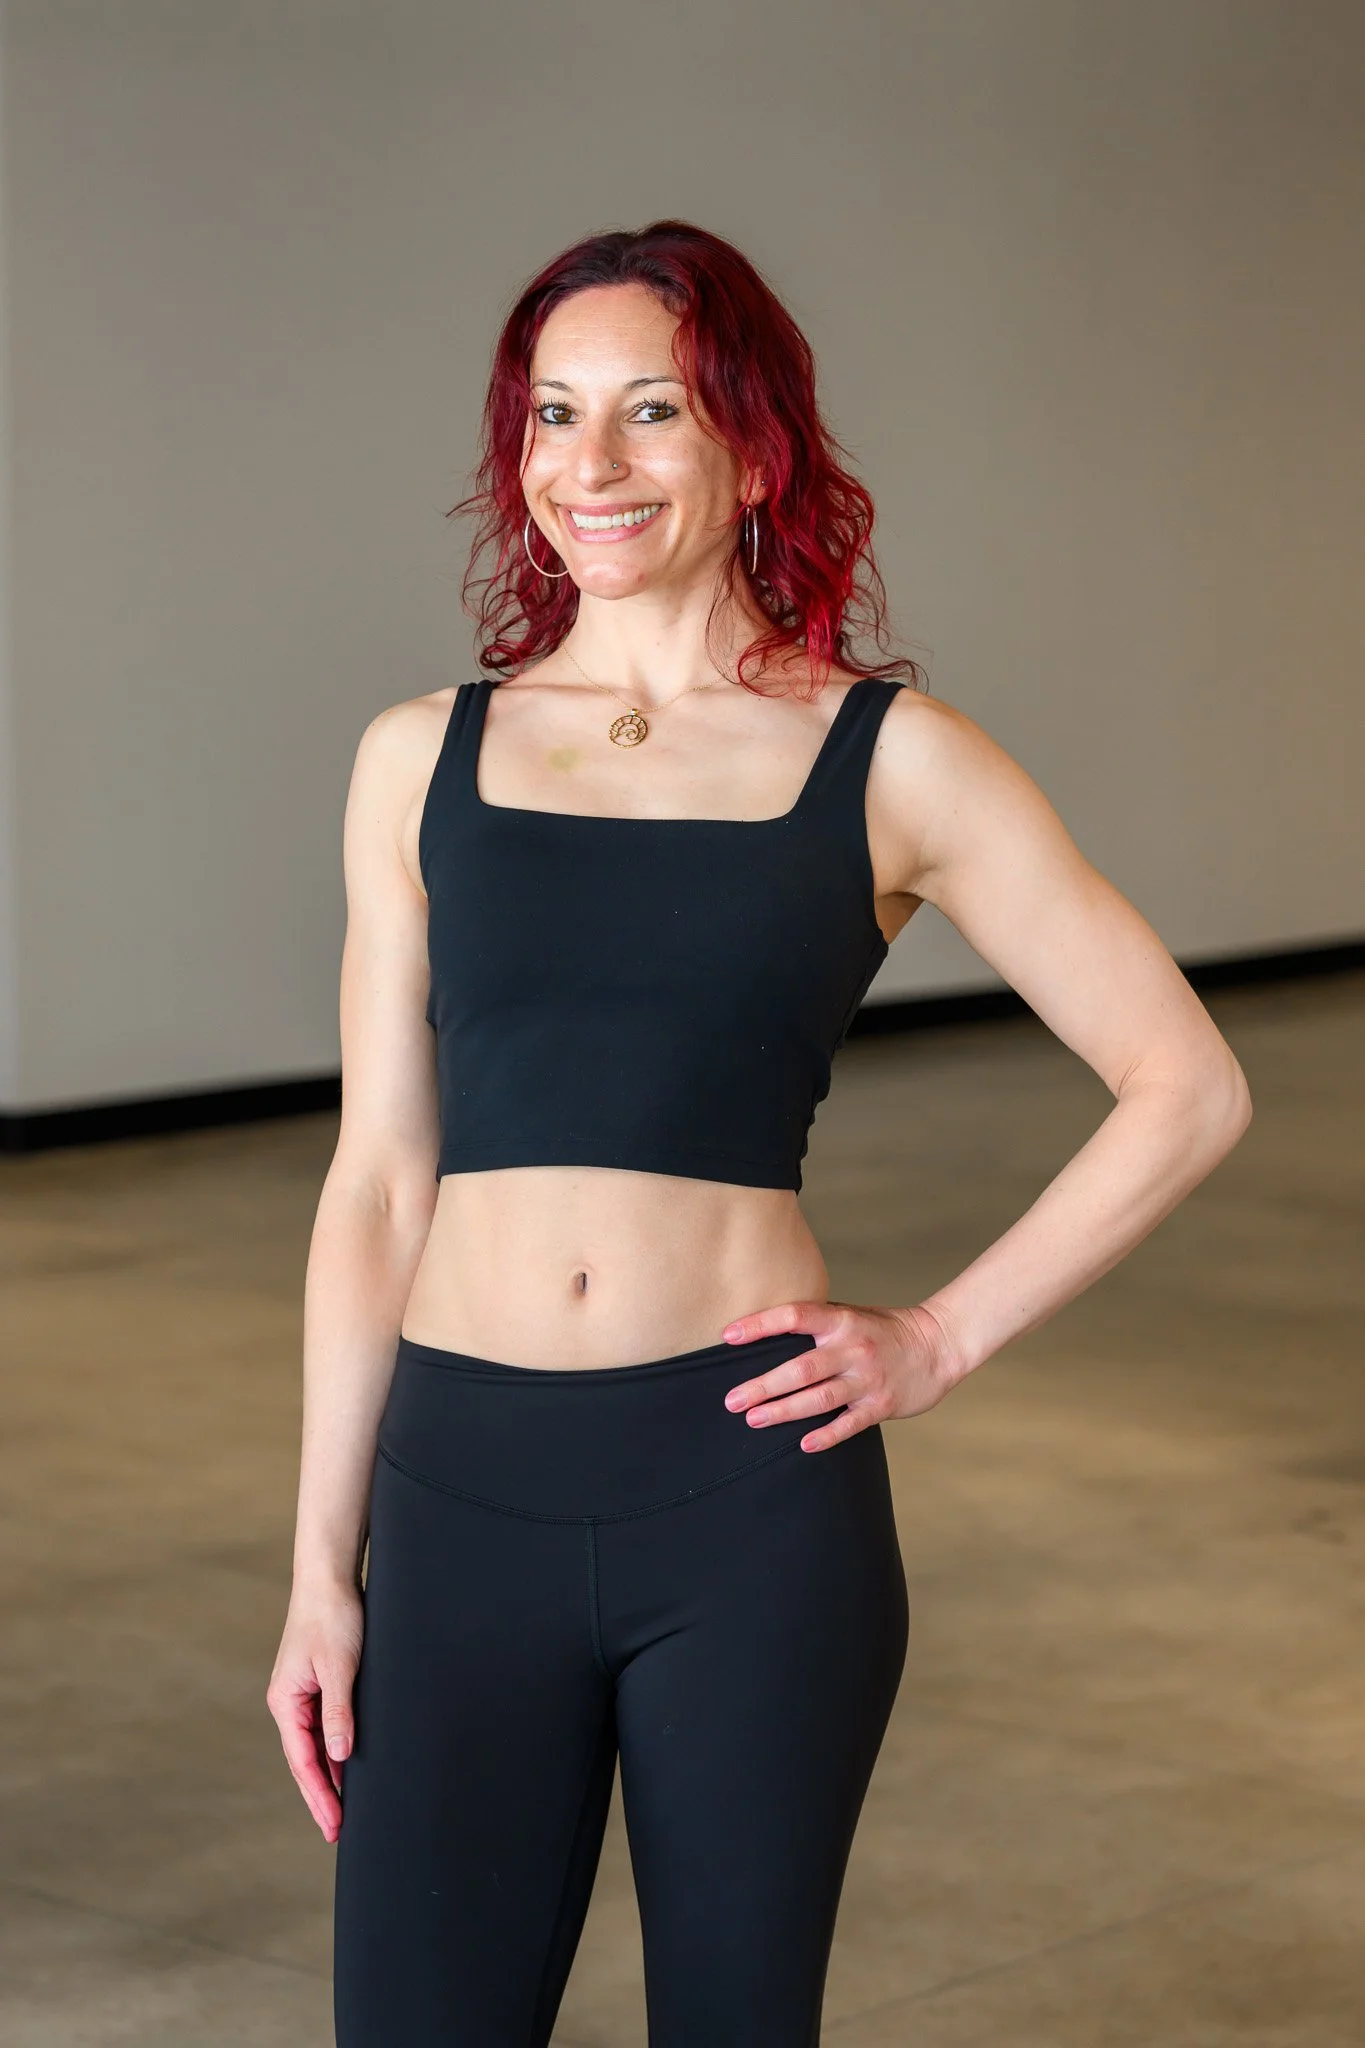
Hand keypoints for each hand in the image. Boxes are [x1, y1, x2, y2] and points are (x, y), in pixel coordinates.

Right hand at [266, 1579, 363, 1842]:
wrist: (330, 1579)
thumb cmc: (333, 1618)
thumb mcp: (339, 1668)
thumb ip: (339, 1713)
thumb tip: (339, 1756)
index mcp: (286, 1702)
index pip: (303, 1762)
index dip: (319, 1796)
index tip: (334, 1826)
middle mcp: (289, 1702)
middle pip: (305, 1760)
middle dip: (321, 1796)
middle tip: (338, 1831)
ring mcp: (301, 1694)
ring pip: (314, 1746)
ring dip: (328, 1775)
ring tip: (343, 1810)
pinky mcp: (317, 1683)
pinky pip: (324, 1727)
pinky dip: (334, 1749)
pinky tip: (347, 1767)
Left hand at [721, 1299, 962, 1452]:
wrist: (939, 1343)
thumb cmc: (884, 1330)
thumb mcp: (850, 1316)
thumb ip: (816, 1325)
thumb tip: (766, 1336)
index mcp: (841, 1320)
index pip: (794, 1317)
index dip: (759, 1325)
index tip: (728, 1336)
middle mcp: (852, 1348)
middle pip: (801, 1368)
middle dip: (763, 1385)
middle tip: (732, 1400)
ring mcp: (867, 1378)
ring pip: (820, 1398)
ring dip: (784, 1411)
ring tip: (754, 1420)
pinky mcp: (882, 1404)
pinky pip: (850, 1424)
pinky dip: (827, 1436)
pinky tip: (803, 1445)